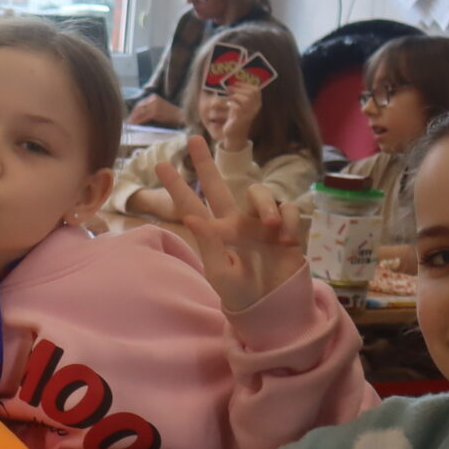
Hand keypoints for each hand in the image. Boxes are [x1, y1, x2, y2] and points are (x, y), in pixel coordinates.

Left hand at [128, 95, 182, 127]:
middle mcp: (153, 99)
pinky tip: (134, 126)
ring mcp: (154, 105)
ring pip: (139, 112)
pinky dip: (137, 122)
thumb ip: (149, 108)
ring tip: (128, 125)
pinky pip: (143, 117)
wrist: (182, 117)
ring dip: (133, 119)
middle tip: (127, 122)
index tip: (128, 117)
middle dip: (132, 115)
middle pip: (138, 107)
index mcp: (153, 97)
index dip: (133, 111)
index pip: (140, 104)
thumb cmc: (170, 115)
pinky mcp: (155, 112)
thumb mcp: (159, 107)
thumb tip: (136, 115)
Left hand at [157, 136, 304, 314]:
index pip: (192, 206)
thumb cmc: (242, 296)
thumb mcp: (220, 273)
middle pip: (219, 186)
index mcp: (215, 234)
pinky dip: (286, 221)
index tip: (161, 164)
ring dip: (265, 205)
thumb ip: (208, 244)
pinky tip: (285, 241)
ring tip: (269, 229)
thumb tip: (190, 215)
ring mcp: (260, 224)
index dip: (177, 186)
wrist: (273, 309)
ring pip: (259, 193)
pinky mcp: (285, 228)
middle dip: (205, 163)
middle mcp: (235, 223)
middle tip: (194, 139)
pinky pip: (287, 209)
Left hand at [215, 76, 262, 148]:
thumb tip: (231, 84)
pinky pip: (237, 108)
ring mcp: (249, 114)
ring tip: (227, 97)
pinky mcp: (241, 119)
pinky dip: (231, 104)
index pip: (256, 90)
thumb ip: (239, 96)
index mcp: (257, 104)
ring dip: (234, 96)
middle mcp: (255, 109)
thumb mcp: (240, 106)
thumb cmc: (236, 118)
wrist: (235, 135)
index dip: (245, 84)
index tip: (235, 83)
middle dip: (238, 88)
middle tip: (228, 88)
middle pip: (251, 93)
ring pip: (246, 100)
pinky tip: (227, 105)